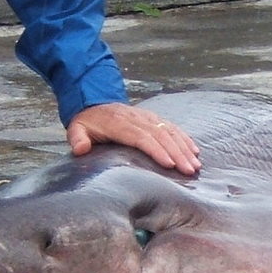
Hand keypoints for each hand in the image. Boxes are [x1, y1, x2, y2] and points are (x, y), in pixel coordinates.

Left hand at [67, 101, 200, 174]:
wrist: (94, 101)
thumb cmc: (88, 122)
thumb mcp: (76, 128)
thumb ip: (77, 139)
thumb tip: (81, 149)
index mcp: (119, 124)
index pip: (141, 137)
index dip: (156, 150)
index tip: (169, 164)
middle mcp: (137, 118)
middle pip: (160, 136)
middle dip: (177, 154)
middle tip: (189, 171)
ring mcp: (147, 117)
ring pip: (169, 131)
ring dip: (184, 148)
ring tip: (195, 165)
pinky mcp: (153, 118)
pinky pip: (172, 127)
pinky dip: (184, 138)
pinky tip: (194, 151)